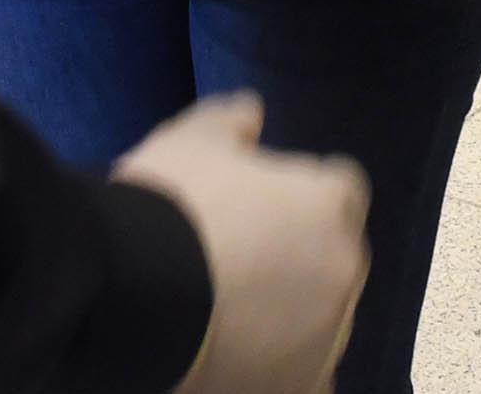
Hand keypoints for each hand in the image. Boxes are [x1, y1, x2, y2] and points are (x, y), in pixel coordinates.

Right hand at [119, 94, 370, 393]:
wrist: (136, 292)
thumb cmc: (168, 204)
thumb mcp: (192, 139)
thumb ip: (230, 120)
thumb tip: (252, 113)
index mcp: (330, 202)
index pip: (339, 190)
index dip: (298, 195)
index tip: (258, 207)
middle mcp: (344, 266)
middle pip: (334, 255)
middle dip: (301, 255)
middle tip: (239, 262)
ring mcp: (330, 332)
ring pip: (325, 318)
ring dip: (294, 312)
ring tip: (232, 314)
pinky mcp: (306, 383)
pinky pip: (312, 375)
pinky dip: (287, 367)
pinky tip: (243, 359)